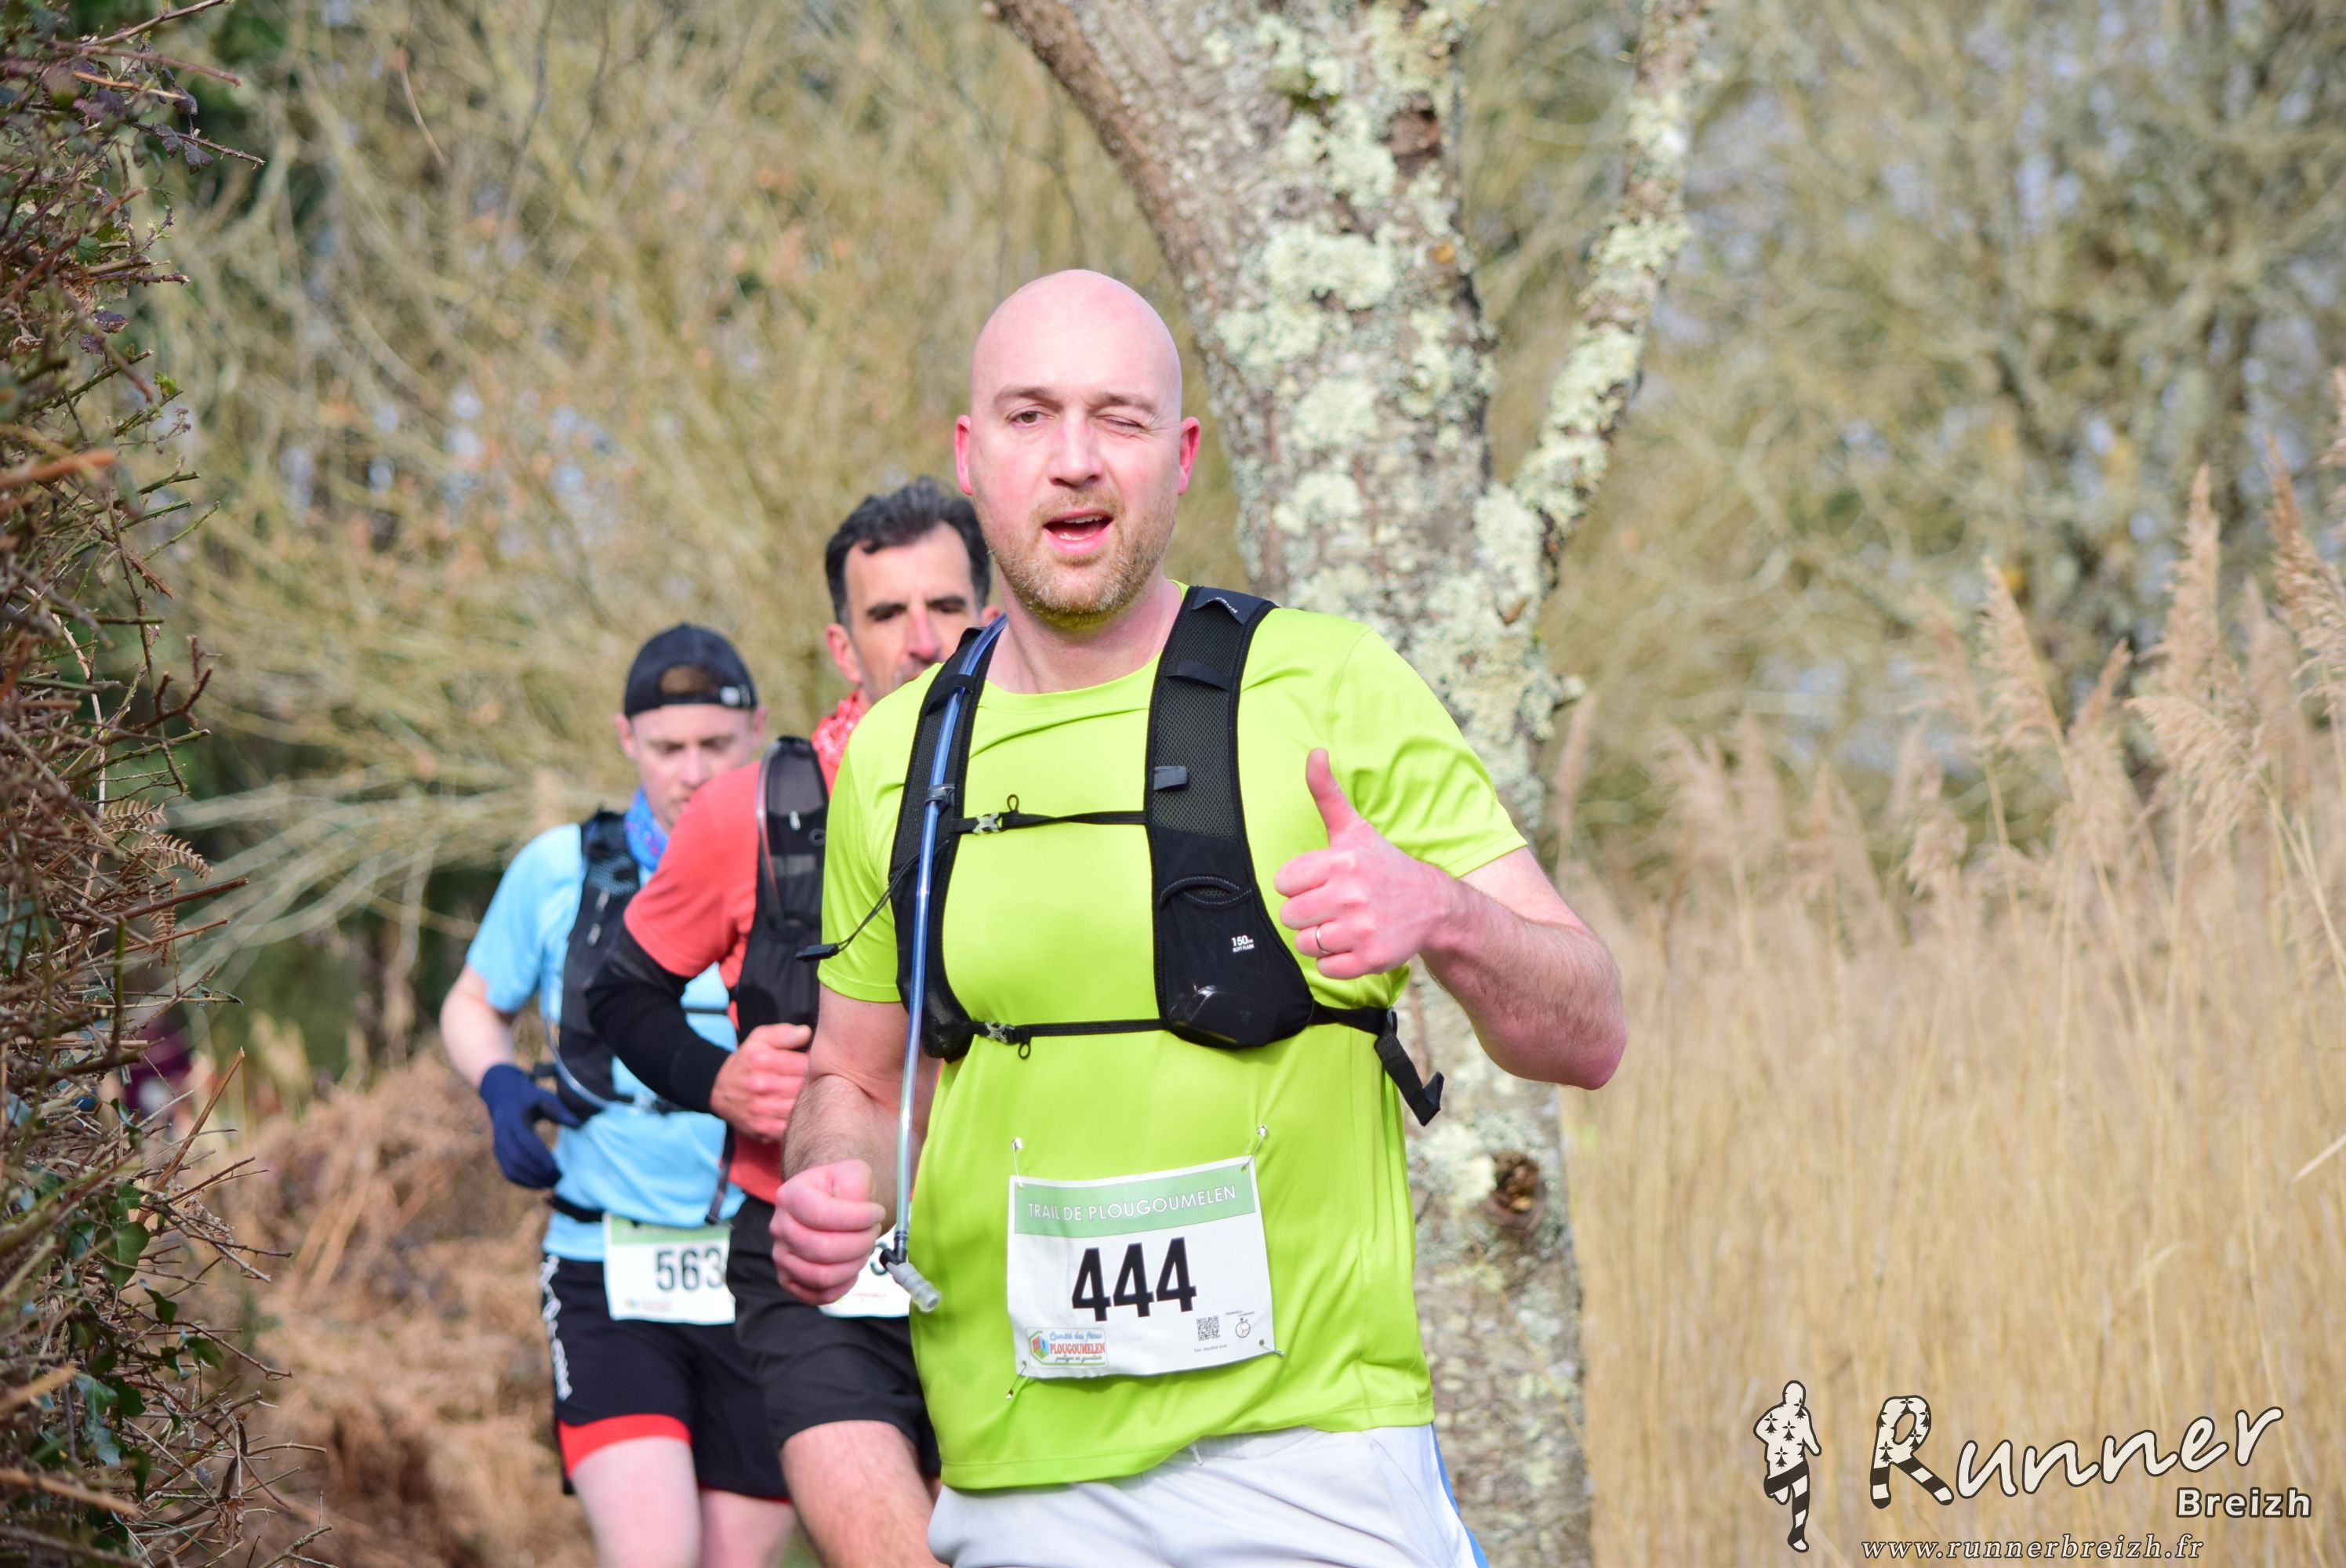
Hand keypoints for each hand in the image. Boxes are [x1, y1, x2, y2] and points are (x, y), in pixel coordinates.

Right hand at [475, 1062, 580, 1188]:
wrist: (503, 1096)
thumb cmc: (530, 1097)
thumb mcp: (544, 1097)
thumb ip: (560, 1110)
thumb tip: (578, 1124)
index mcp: (513, 1119)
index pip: (525, 1141)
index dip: (539, 1156)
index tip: (556, 1167)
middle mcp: (502, 1134)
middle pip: (517, 1159)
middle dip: (537, 1172)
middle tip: (559, 1179)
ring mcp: (498, 1145)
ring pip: (511, 1169)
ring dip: (531, 1180)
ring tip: (552, 1184)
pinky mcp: (499, 1154)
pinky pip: (508, 1172)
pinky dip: (523, 1181)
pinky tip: (540, 1184)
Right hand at [709, 1022, 811, 1140]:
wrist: (718, 1089)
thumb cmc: (746, 1062)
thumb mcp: (759, 1039)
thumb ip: (784, 1033)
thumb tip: (806, 1033)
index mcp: (763, 1061)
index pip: (804, 1064)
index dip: (815, 1065)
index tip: (816, 1065)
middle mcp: (761, 1086)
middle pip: (803, 1087)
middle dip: (814, 1084)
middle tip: (816, 1081)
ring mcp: (761, 1109)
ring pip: (799, 1108)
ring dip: (807, 1103)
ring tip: (808, 1095)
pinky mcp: (762, 1128)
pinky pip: (790, 1127)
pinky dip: (797, 1120)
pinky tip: (797, 1112)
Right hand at [770, 1159, 886, 1305]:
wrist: (829, 1202)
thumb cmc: (842, 1189)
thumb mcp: (852, 1172)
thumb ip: (855, 1185)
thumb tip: (855, 1209)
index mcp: (791, 1196)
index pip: (821, 1215)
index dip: (857, 1218)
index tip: (877, 1213)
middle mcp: (779, 1227)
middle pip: (822, 1249)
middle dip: (860, 1243)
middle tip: (873, 1232)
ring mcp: (781, 1256)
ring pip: (821, 1276)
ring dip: (854, 1264)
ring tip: (864, 1248)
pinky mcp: (789, 1280)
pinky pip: (817, 1295)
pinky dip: (843, 1286)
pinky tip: (853, 1268)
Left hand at [1273, 748, 1455, 981]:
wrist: (1433, 904)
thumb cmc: (1384, 865)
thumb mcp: (1355, 828)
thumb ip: (1327, 793)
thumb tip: (1314, 753)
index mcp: (1341, 861)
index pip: (1284, 883)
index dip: (1299, 884)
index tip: (1321, 881)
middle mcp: (1351, 894)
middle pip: (1290, 915)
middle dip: (1306, 912)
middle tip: (1332, 905)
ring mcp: (1362, 929)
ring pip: (1304, 943)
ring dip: (1318, 937)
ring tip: (1342, 924)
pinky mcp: (1370, 959)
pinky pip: (1325, 968)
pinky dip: (1334, 961)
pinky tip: (1353, 943)